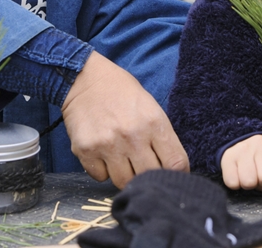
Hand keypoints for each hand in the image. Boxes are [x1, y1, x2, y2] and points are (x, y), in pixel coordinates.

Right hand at [60, 51, 188, 187]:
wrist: (84, 79)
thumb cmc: (121, 92)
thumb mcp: (150, 106)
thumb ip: (160, 136)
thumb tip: (171, 169)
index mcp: (154, 122)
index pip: (177, 163)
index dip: (178, 173)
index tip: (171, 174)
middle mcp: (132, 136)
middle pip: (149, 178)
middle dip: (148, 176)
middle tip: (142, 166)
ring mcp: (108, 145)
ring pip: (124, 182)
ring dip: (124, 175)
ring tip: (120, 157)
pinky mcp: (86, 151)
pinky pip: (100, 177)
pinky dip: (103, 170)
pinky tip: (102, 153)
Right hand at [220, 134, 261, 195]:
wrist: (241, 143)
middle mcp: (260, 141)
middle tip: (260, 174)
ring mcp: (242, 147)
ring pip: (248, 182)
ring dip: (249, 184)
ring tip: (250, 174)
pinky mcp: (227, 156)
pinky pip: (232, 183)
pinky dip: (236, 183)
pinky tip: (239, 174)